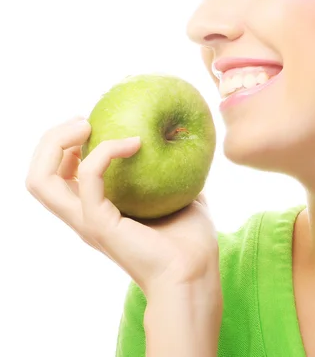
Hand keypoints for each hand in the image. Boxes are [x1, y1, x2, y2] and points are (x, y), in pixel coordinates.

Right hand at [26, 116, 219, 295]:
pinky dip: (106, 152)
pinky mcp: (99, 224)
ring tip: (88, 124)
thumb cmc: (192, 242)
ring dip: (57, 143)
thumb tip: (182, 144)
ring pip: (41, 180)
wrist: (196, 274)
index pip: (60, 175)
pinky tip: (135, 143)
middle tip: (85, 120)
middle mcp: (84, 216)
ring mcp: (87, 221)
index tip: (95, 122)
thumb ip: (172, 173)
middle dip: (51, 139)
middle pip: (38, 175)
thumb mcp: (181, 195)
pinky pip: (87, 178)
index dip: (67, 144)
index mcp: (97, 210)